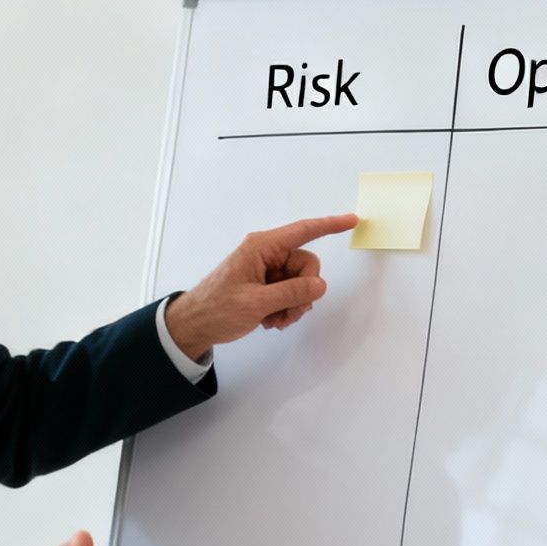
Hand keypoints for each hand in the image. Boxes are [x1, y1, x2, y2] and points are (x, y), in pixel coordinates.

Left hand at [164, 213, 359, 359]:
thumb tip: (319, 285)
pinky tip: (269, 320)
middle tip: (286, 313)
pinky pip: (291, 293)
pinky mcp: (266, 285)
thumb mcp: (255, 303)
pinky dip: (286, 308)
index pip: (303, 231)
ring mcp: (267, 270)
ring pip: (301, 283)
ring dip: (293, 305)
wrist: (194, 326)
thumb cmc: (216, 309)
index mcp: (261, 247)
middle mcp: (266, 254)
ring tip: (273, 319)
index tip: (352, 220)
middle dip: (303, 292)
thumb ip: (290, 293)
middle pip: (306, 266)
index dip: (329, 225)